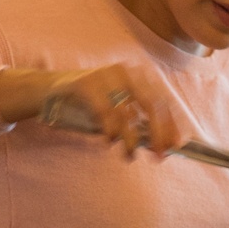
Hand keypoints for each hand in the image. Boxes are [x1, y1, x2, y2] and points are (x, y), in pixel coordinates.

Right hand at [0, 65, 180, 155]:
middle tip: (158, 156)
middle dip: (157, 133)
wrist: (53, 90)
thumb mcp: (119, 109)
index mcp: (138, 75)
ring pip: (127, 112)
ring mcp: (104, 75)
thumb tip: (166, 146)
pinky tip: (110, 140)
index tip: (175, 147)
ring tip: (130, 154)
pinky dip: (110, 130)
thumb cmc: (92, 103)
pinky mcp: (85, 84)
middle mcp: (125, 71)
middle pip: (151, 104)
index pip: (162, 101)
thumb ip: (140, 123)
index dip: (170, 125)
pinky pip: (104, 112)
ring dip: (131, 139)